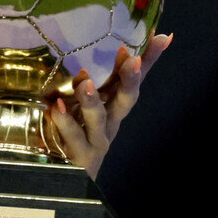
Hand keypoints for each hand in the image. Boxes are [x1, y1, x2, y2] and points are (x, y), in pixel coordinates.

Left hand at [51, 32, 171, 178]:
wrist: (70, 179)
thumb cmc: (79, 135)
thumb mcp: (89, 105)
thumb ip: (98, 81)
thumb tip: (119, 50)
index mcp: (115, 107)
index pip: (134, 79)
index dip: (149, 60)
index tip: (160, 38)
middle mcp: (111, 123)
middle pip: (126, 101)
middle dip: (130, 81)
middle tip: (133, 61)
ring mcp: (96, 141)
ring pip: (98, 120)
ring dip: (92, 100)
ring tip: (85, 82)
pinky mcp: (79, 157)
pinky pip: (72, 138)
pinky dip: (65, 123)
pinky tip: (56, 108)